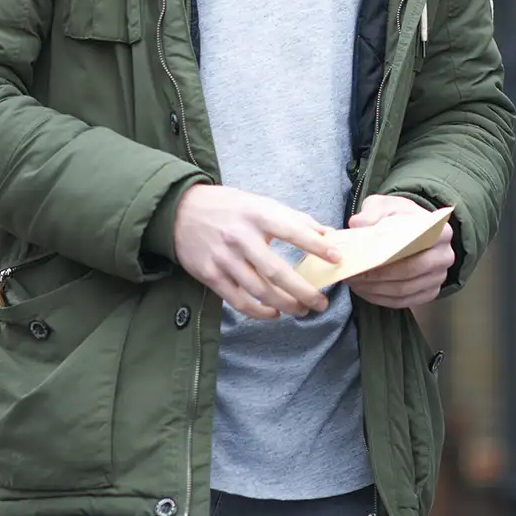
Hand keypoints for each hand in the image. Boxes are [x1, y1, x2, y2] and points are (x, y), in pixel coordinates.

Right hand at [172, 185, 339, 320]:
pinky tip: (274, 313)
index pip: (292, 231)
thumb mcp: (259, 203)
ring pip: (260, 291)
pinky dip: (260, 312)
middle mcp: (240, 237)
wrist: (179, 211)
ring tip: (302, 310)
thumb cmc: (228, 207)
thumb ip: (293, 219)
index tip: (337, 258)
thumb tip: (328, 234)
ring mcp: (224, 258)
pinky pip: (239, 301)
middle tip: (321, 302)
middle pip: (277, 272)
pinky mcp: (211, 275)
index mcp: (256, 214)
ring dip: (285, 305)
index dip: (316, 246)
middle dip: (303, 291)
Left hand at [346, 194, 454, 308]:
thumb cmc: (398, 217)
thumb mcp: (385, 206)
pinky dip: (381, 298)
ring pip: (404, 289)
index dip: (387, 253)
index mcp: (440, 231)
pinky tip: (364, 290)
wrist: (410, 230)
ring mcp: (438, 277)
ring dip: (375, 289)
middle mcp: (445, 256)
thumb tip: (358, 225)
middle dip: (377, 275)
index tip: (362, 256)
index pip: (414, 245)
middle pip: (408, 270)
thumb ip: (372, 212)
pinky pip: (403, 302)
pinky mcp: (429, 293)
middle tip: (352, 274)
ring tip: (354, 282)